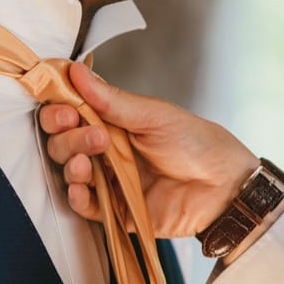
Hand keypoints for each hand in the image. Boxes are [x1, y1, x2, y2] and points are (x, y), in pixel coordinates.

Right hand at [41, 63, 259, 236]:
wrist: (224, 186)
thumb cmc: (197, 144)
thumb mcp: (153, 115)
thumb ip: (111, 100)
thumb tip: (77, 72)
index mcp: (112, 123)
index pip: (69, 115)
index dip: (59, 112)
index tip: (65, 110)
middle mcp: (105, 151)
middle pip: (63, 144)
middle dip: (68, 138)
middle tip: (95, 136)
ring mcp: (108, 181)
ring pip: (70, 173)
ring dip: (71, 164)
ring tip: (89, 162)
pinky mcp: (115, 210)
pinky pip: (84, 206)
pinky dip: (77, 197)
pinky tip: (82, 188)